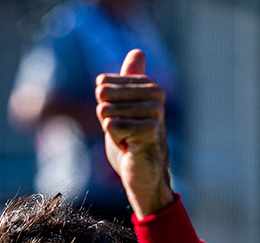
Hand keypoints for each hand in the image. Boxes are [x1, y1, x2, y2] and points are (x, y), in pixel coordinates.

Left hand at [97, 49, 172, 218]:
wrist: (143, 173)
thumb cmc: (132, 141)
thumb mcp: (125, 108)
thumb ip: (128, 81)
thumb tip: (138, 51)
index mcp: (149, 86)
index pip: (104, 85)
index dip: (104, 107)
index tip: (121, 121)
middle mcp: (156, 95)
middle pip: (104, 97)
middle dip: (106, 119)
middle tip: (124, 132)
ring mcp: (155, 112)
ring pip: (107, 112)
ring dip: (112, 132)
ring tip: (128, 140)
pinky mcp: (150, 130)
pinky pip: (112, 127)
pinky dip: (115, 140)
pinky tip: (129, 147)